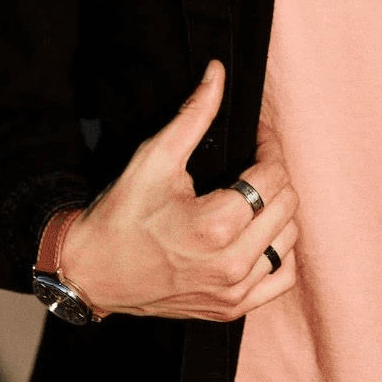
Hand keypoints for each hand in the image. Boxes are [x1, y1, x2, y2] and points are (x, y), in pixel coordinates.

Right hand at [59, 61, 298, 319]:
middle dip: (275, 173)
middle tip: (254, 159)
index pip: (272, 176)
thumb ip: (195, 114)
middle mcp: (231, 264)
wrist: (92, 272)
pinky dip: (280, 252)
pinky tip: (261, 233)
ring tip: (255, 194)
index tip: (257, 135)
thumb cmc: (120, 214)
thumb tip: (219, 72)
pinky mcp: (230, 309)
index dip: (269, 146)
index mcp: (215, 226)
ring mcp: (233, 292)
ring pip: (289, 239)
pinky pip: (281, 278)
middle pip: (287, 205)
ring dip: (279, 210)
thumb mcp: (154, 157)